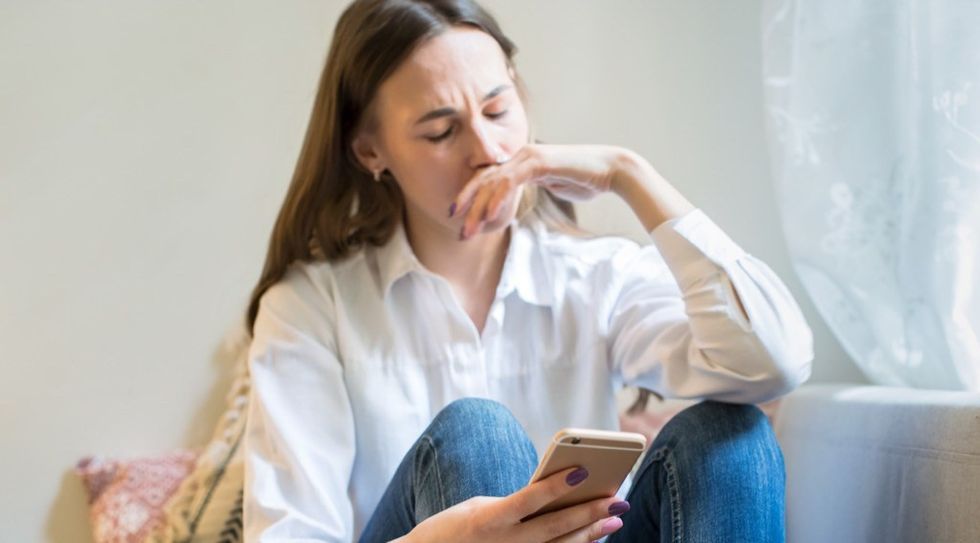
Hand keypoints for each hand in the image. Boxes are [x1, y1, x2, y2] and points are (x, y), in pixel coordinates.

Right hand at [394, 466, 626, 541]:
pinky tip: (592, 540)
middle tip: (618, 500)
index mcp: (490, 518)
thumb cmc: (453, 527)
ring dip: (590, 535)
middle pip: (555, 526)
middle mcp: (505, 542)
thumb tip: (552, 501)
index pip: (530, 498)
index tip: (583, 470)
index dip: (556, 484)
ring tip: (614, 521)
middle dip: (589, 513)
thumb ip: (513, 504)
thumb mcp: (478, 507)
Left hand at [450, 143, 626, 239]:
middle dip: (467, 206)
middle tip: (457, 229)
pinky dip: (497, 199)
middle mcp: (520, 155)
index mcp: (520, 162)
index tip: (458, 217)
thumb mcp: (553, 186)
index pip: (487, 179)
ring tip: (468, 230)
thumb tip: (525, 196)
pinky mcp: (538, 162)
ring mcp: (528, 157)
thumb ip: (535, 187)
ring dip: (478, 209)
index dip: (470, 197)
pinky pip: (510, 181)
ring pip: (492, 182)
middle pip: (483, 180)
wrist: (610, 171)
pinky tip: (489, 216)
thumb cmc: (585, 179)